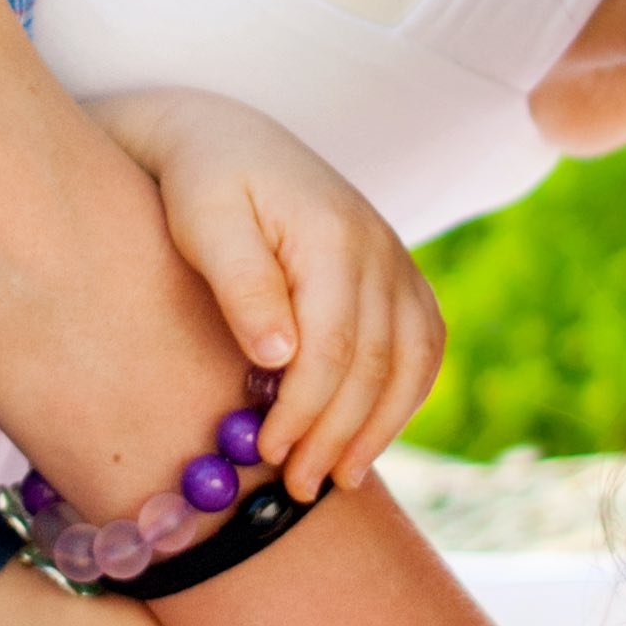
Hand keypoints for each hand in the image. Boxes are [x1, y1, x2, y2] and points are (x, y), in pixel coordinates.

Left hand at [92, 88, 442, 496]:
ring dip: (380, 426)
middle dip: (338, 433)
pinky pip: (424, 343)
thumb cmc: (201, 183)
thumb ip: (242, 285)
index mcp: (333, 233)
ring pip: (413, 360)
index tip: (270, 453)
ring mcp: (396, 257)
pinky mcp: (397, 272)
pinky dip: (404, 395)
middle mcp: (379, 245)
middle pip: (377, 362)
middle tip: (298, 487)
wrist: (225, 138)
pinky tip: (369, 433)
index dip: (306, 409)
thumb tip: (278, 358)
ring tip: (338, 478)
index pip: (335, 345)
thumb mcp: (204, 223)